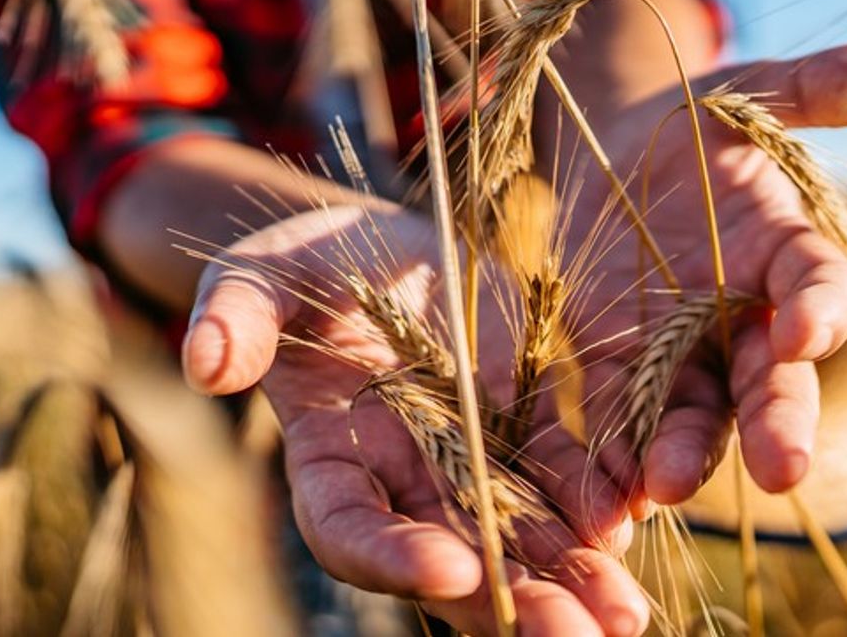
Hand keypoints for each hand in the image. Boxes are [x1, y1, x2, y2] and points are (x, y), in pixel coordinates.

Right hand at [182, 205, 650, 635]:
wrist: (382, 246)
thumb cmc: (305, 262)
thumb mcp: (260, 273)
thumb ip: (236, 314)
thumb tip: (207, 362)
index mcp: (329, 457)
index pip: (348, 528)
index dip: (390, 555)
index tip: (450, 566)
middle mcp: (403, 481)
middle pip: (452, 560)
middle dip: (509, 603)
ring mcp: (470, 462)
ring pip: (521, 540)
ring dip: (571, 581)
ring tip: (625, 617)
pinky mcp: (528, 428)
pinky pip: (566, 479)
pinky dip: (600, 509)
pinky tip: (639, 531)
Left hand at [563, 40, 846, 504]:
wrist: (599, 159)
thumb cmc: (684, 127)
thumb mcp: (740, 94)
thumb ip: (815, 86)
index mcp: (780, 257)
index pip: (818, 289)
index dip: (821, 309)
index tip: (807, 330)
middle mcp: (736, 325)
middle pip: (766, 383)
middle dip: (776, 423)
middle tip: (782, 468)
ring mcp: (667, 361)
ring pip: (689, 421)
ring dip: (682, 457)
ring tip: (664, 488)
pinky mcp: (602, 376)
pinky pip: (606, 426)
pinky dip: (602, 463)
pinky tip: (593, 498)